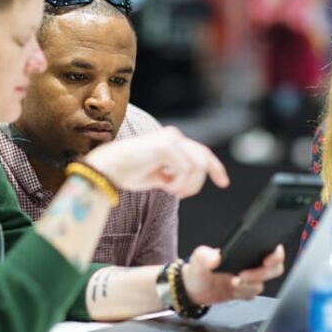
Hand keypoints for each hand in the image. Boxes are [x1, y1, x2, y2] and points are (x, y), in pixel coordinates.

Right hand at [84, 126, 228, 198]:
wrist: (108, 168)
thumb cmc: (126, 172)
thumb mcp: (156, 176)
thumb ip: (171, 176)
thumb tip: (181, 184)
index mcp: (170, 141)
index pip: (201, 152)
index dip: (215, 167)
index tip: (223, 182)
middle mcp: (172, 136)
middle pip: (203, 158)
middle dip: (203, 180)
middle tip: (184, 195)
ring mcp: (169, 139)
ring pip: (197, 166)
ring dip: (188, 184)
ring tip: (171, 191)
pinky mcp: (165, 147)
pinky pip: (185, 169)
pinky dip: (179, 183)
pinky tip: (166, 187)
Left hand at [180, 245, 284, 304]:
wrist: (192, 290)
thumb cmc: (197, 270)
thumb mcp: (196, 260)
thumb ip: (203, 256)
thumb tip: (215, 257)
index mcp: (244, 249)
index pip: (270, 248)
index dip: (276, 254)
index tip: (268, 260)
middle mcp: (250, 263)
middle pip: (274, 268)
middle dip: (262, 273)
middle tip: (243, 275)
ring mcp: (248, 278)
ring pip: (262, 284)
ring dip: (248, 285)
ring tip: (232, 282)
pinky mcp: (244, 291)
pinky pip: (253, 295)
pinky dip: (243, 294)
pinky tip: (232, 291)